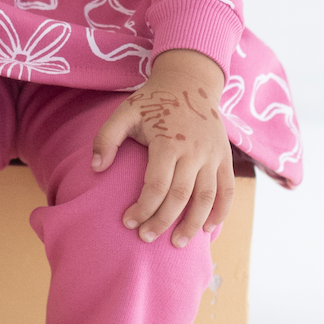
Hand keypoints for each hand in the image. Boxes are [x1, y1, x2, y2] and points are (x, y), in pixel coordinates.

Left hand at [91, 49, 233, 245]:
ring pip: (207, 198)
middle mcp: (195, 151)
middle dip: (163, 221)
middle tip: (146, 238)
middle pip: (181, 196)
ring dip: (193, 224)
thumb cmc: (153, 100)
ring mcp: (213, 155)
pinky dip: (221, 212)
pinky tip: (207, 228)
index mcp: (169, 141)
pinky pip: (227, 190)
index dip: (142, 208)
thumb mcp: (124, 111)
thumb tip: (95, 168)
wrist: (190, 81)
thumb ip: (106, 138)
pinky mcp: (224, 157)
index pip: (156, 185)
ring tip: (178, 243)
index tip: (128, 222)